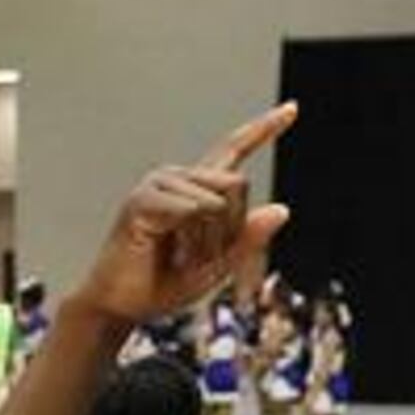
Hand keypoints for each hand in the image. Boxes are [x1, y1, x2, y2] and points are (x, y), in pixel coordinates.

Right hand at [75, 103, 297, 322]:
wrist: (122, 305)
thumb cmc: (164, 284)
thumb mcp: (220, 265)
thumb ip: (248, 239)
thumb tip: (283, 210)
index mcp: (198, 188)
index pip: (234, 149)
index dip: (264, 129)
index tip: (292, 109)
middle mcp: (180, 177)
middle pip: (237, 184)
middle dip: (232, 230)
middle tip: (203, 260)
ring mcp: (159, 183)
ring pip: (217, 202)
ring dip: (209, 243)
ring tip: (182, 261)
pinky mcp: (143, 198)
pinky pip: (194, 211)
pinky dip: (192, 243)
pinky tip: (171, 256)